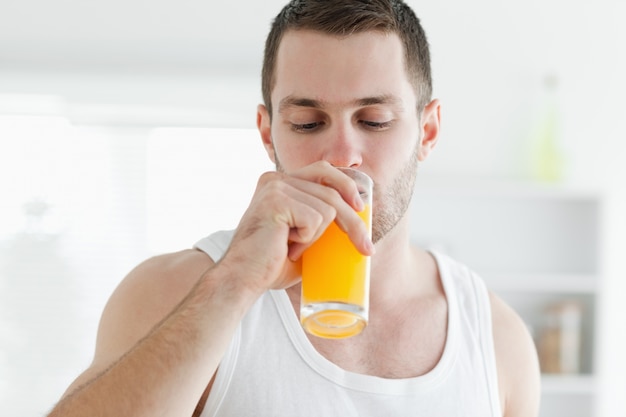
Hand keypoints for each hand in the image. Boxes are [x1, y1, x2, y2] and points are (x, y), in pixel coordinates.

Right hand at [221, 161, 374, 292]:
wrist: (242, 280)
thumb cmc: (269, 265)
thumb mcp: (300, 238)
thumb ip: (317, 222)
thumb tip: (357, 221)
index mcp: (279, 183)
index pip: (323, 171)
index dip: (346, 186)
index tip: (361, 208)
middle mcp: (275, 179)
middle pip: (332, 191)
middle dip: (353, 221)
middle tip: (366, 249)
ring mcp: (275, 188)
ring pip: (327, 208)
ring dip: (317, 237)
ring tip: (292, 248)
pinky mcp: (276, 201)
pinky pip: (316, 219)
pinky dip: (307, 239)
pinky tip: (286, 246)